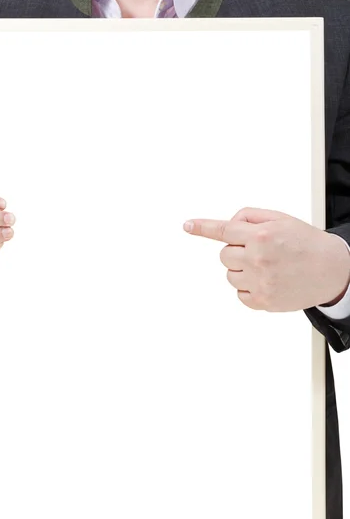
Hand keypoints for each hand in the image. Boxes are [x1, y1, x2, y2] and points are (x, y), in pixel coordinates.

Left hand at [183, 207, 349, 311]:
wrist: (332, 270)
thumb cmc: (305, 243)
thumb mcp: (281, 219)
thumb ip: (250, 217)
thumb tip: (229, 224)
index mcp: (262, 235)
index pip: (224, 229)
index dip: (202, 227)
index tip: (187, 225)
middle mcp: (258, 258)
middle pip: (224, 254)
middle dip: (236, 250)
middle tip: (258, 251)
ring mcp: (259, 281)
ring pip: (230, 274)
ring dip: (242, 269)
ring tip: (267, 267)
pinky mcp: (262, 301)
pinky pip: (239, 294)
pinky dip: (248, 288)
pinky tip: (267, 281)